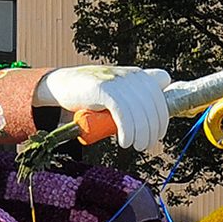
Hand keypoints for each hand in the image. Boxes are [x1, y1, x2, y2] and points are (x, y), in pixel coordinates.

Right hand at [37, 65, 172, 152]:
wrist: (61, 85)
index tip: (157, 134)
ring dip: (141, 133)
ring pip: (139, 111)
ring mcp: (117, 81)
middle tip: (145, 146)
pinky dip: (127, 130)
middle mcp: (131, 75)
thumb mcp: (116, 91)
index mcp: (137, 74)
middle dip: (152, 129)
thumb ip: (135, 93)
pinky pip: (123, 113)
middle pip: (152, 105)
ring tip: (135, 146)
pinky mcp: (104, 89)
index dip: (162, 117)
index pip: (160, 96)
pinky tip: (125, 142)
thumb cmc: (90, 93)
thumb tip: (157, 103)